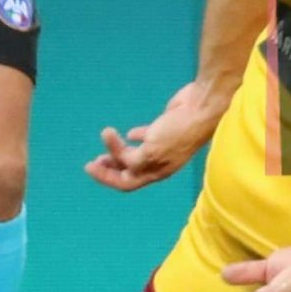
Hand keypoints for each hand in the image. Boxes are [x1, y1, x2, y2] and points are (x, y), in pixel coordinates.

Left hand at [86, 83, 225, 191]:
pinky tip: (128, 133)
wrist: (200, 109)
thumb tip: (122, 165)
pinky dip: (134, 137)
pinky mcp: (164, 129)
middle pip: (129, 171)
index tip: (90, 165)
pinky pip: (145, 137)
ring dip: (118, 152)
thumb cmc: (177, 132)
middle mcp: (158, 162)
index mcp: (156, 171)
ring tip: (107, 144)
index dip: (106, 177)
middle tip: (93, 161)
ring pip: (135, 155)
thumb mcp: (151, 151)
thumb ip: (133, 161)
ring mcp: (162, 145)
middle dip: (109, 167)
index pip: (126, 182)